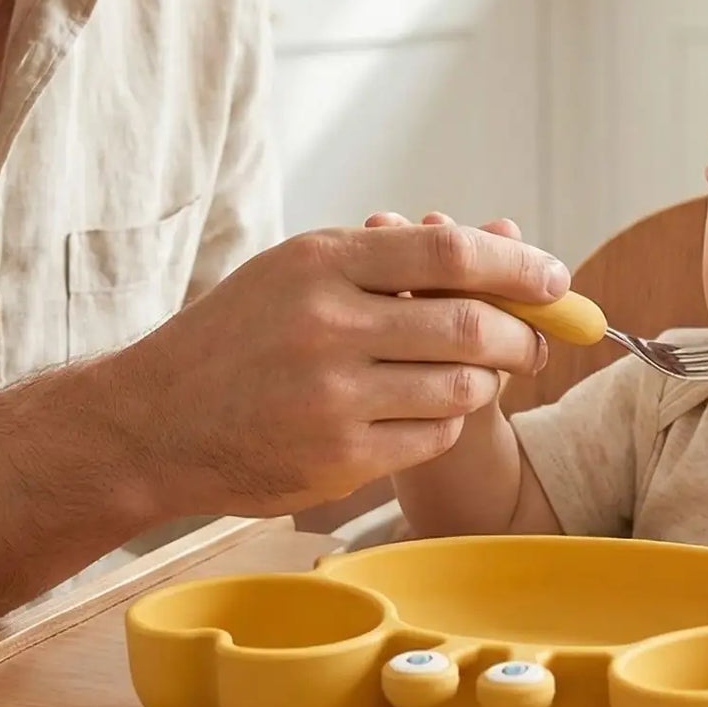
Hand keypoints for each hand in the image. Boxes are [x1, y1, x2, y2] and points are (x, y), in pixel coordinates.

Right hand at [110, 218, 567, 518]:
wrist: (152, 423)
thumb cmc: (233, 339)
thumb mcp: (294, 273)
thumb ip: (385, 261)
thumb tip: (498, 246)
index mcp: (322, 263)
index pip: (449, 252)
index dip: (518, 264)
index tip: (555, 277)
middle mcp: (328, 325)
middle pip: (471, 325)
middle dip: (522, 335)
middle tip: (536, 341)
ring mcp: (334, 397)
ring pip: (461, 387)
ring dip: (485, 383)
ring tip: (474, 376)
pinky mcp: (339, 459)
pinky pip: (432, 439)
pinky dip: (445, 425)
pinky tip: (421, 414)